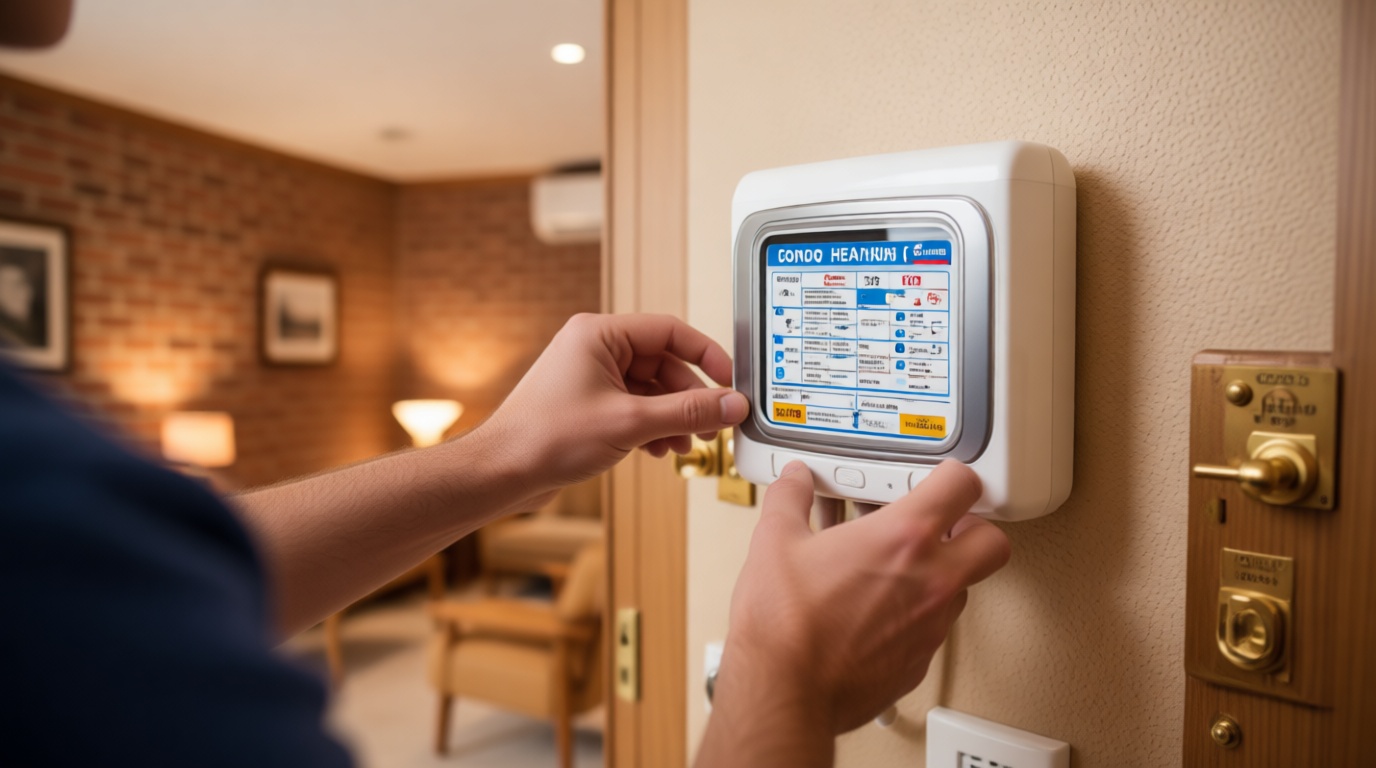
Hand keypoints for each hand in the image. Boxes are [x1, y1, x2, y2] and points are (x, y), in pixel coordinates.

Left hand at [475, 313, 748, 491]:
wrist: (502, 472)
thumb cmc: (544, 438)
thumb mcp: (630, 422)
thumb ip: (687, 412)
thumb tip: (729, 404)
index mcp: (599, 334)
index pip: (669, 331)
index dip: (705, 355)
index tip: (729, 380)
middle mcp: (594, 350)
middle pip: (664, 364)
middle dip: (689, 398)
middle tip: (712, 424)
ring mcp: (590, 378)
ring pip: (651, 390)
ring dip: (673, 417)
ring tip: (685, 443)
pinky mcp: (588, 405)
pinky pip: (635, 407)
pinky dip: (652, 427)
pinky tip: (660, 450)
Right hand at [715, 461, 1010, 740]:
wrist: (784, 688)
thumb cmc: (785, 622)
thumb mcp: (775, 541)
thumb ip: (791, 499)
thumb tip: (794, 483)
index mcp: (902, 537)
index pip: (962, 486)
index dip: (953, 476)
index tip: (937, 479)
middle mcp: (930, 580)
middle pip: (992, 542)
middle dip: (974, 529)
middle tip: (942, 525)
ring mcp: (930, 625)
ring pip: (965, 588)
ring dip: (943, 573)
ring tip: (898, 568)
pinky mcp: (919, 661)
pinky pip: (935, 629)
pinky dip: (916, 616)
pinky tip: (878, 611)